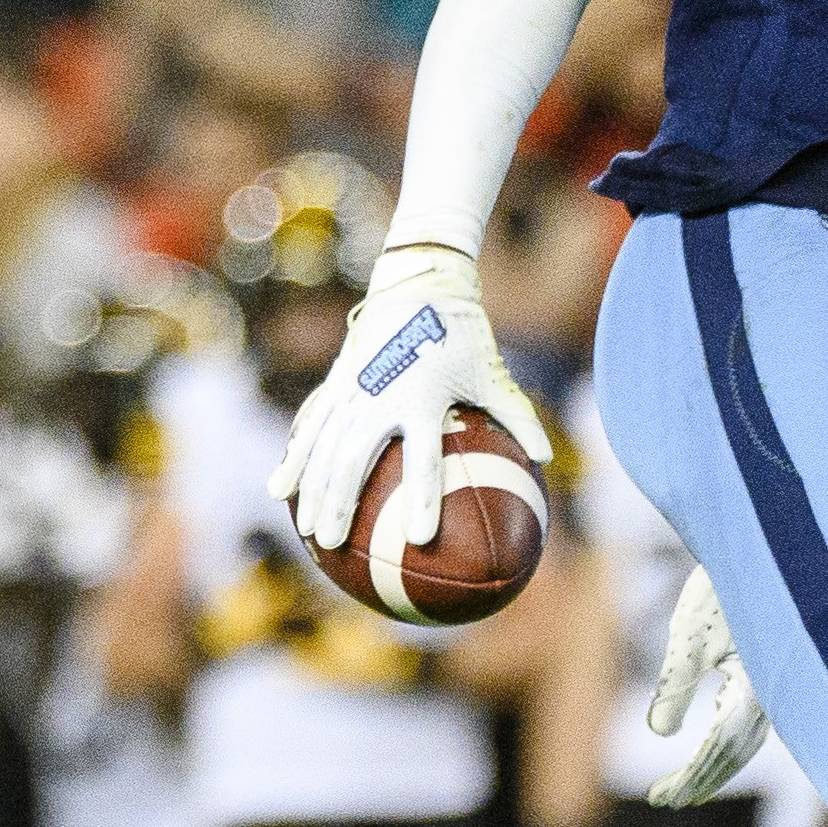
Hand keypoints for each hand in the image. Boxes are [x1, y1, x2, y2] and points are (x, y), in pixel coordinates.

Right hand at [275, 243, 549, 560]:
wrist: (417, 283)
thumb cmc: (462, 332)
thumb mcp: (492, 372)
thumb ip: (517, 416)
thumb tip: (548, 458)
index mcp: (421, 397)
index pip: (422, 459)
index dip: (422, 499)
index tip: (420, 539)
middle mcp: (379, 395)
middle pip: (352, 459)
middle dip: (339, 503)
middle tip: (332, 543)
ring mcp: (352, 388)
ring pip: (323, 447)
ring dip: (312, 490)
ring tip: (305, 531)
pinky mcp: (336, 382)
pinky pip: (311, 426)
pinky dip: (296, 457)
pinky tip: (280, 488)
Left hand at [644, 569, 768, 807]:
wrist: (764, 552)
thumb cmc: (724, 590)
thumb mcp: (690, 634)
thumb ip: (675, 685)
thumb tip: (659, 733)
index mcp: (754, 691)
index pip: (717, 750)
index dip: (690, 778)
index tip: (662, 798)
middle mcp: (771, 697)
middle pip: (734, 755)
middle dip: (700, 780)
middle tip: (666, 799)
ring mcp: (776, 689)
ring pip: (746, 742)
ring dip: (715, 767)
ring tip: (684, 787)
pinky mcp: (773, 677)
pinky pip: (752, 723)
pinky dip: (730, 743)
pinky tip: (712, 749)